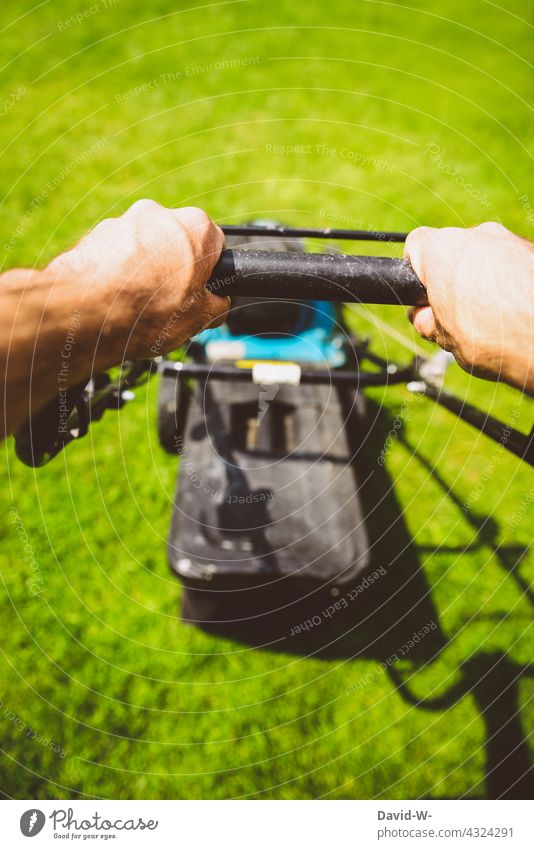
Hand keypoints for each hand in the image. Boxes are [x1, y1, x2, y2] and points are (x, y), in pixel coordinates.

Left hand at [47, 200, 228, 358]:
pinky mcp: (97, 234)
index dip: (209, 273)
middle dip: (175, 270)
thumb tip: (217, 305)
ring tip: (137, 306)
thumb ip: (215, 306)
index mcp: (196, 227)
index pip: (216, 246)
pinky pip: (117, 253)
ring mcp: (125, 221)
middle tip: (169, 304)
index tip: (200, 294)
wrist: (87, 311)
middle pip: (178, 243)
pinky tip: (114, 299)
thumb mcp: (198, 319)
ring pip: (146, 248)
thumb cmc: (147, 310)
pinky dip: (119, 272)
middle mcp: (161, 214)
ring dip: (145, 271)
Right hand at [405, 222, 533, 392]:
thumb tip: (424, 317)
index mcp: (442, 251)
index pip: (416, 245)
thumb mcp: (444, 338)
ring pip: (486, 256)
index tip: (423, 294)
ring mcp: (510, 240)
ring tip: (492, 317)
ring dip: (483, 280)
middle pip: (454, 252)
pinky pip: (513, 263)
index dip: (416, 271)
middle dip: (453, 278)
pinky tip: (515, 310)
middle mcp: (476, 235)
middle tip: (458, 314)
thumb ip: (428, 321)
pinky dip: (510, 281)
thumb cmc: (491, 339)